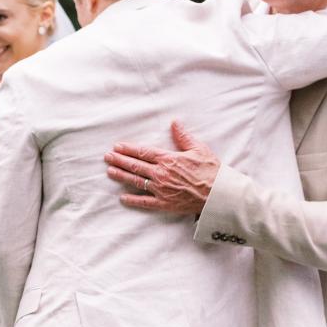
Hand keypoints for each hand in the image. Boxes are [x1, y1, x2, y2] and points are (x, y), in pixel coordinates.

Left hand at [105, 120, 220, 215]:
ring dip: (122, 176)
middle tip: (107, 157)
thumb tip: (174, 123)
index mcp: (168, 159)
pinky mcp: (164, 203)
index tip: (117, 146)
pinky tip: (122, 198)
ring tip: (110, 172)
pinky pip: (145, 202)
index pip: (143, 152)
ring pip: (136, 181)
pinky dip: (132, 200)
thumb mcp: (198, 149)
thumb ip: (183, 136)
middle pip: (135, 166)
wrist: (218, 194)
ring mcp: (161, 189)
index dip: (128, 149)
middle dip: (120, 160)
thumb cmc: (211, 171)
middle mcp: (161, 174)